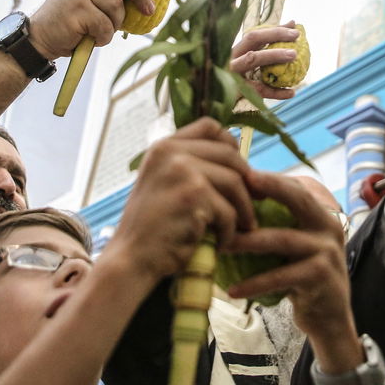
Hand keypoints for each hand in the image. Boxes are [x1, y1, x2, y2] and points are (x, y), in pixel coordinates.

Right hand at [109, 118, 256, 281]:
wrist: (132, 258)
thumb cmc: (152, 226)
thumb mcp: (163, 182)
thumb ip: (188, 165)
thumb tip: (237, 157)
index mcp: (163, 146)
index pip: (209, 126)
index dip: (230, 145)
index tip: (239, 168)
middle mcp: (171, 153)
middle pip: (229, 155)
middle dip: (246, 181)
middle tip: (252, 202)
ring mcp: (182, 172)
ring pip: (234, 183)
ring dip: (243, 209)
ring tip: (240, 226)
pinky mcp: (194, 196)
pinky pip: (229, 212)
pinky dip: (229, 232)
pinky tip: (220, 242)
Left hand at [225, 172, 354, 344]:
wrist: (329, 317)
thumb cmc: (302, 277)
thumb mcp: (295, 246)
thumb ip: (278, 224)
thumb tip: (234, 203)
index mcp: (322, 215)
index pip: (296, 187)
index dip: (269, 179)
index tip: (240, 174)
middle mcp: (329, 227)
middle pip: (298, 199)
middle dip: (268, 188)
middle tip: (236, 187)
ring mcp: (327, 252)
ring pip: (282, 239)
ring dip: (248, 241)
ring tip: (221, 245)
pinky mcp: (320, 277)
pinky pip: (280, 277)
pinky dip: (254, 283)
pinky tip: (232, 290)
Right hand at [230, 21, 300, 99]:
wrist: (217, 105)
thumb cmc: (240, 80)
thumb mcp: (250, 62)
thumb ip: (269, 45)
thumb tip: (292, 23)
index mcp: (237, 50)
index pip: (256, 33)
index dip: (275, 29)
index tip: (294, 27)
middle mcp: (232, 56)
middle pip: (253, 38)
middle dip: (275, 34)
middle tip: (296, 36)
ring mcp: (231, 71)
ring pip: (253, 59)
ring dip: (274, 54)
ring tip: (294, 55)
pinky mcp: (234, 89)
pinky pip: (258, 89)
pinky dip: (276, 92)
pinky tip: (292, 92)